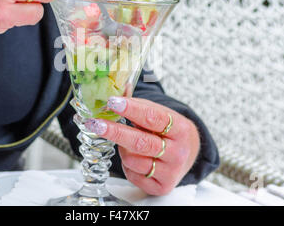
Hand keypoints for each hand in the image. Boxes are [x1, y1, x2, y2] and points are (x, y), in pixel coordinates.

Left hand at [84, 97, 200, 195]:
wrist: (188, 154)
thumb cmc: (169, 131)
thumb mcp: (162, 114)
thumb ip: (139, 106)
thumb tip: (115, 95)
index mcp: (180, 129)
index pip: (153, 118)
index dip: (131, 109)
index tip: (113, 102)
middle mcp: (178, 153)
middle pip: (140, 142)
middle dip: (115, 132)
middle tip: (96, 123)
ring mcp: (170, 172)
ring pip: (132, 160)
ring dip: (122, 149)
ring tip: (128, 142)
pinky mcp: (161, 187)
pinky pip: (132, 174)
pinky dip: (127, 164)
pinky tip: (135, 157)